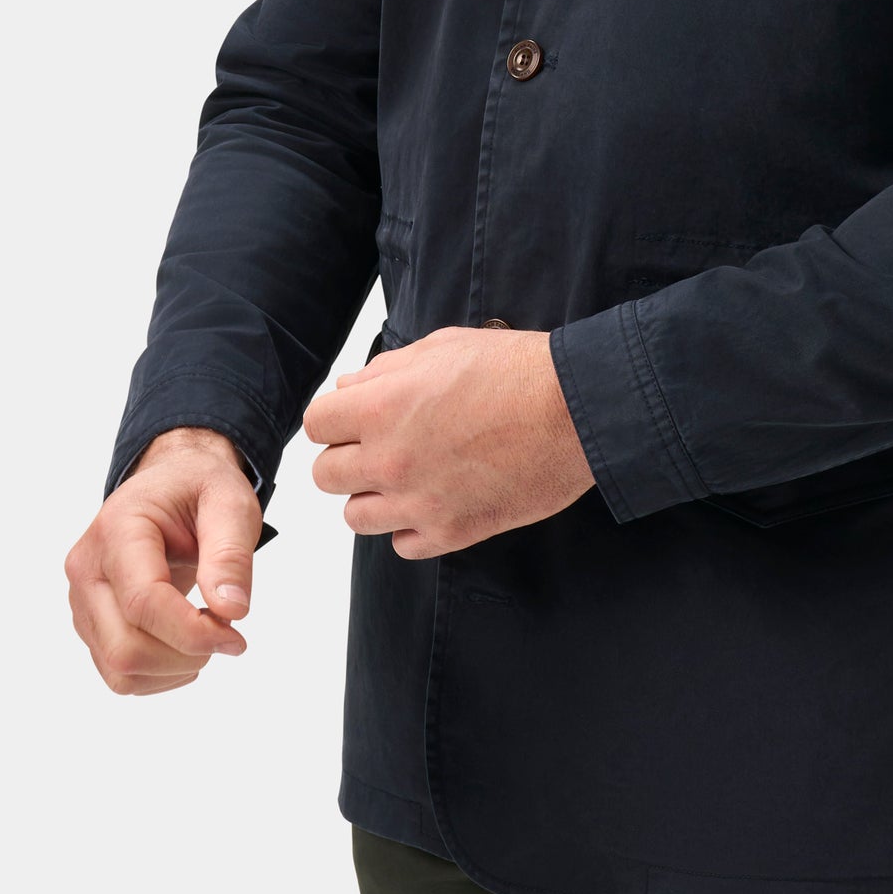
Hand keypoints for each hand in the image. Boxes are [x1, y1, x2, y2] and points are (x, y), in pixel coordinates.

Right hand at [64, 428, 261, 693]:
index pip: (143, 602)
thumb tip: (232, 611)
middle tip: (227, 634)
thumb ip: (231, 555)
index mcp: (117, 531)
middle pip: (125, 647)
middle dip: (186, 655)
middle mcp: (88, 570)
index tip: (236, 635)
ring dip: (174, 669)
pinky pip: (119, 675)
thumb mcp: (231, 504)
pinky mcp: (92, 626)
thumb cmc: (198, 490)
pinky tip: (186, 644)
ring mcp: (84, 602)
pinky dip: (160, 676)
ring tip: (207, 632)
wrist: (171, 487)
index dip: (193, 632)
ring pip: (120, 671)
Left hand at [302, 326, 594, 556]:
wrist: (577, 410)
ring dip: (374, 497)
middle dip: (348, 457)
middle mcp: (390, 460)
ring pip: (355, 517)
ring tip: (409, 477)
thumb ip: (386, 371)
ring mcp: (419, 503)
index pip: (314, 425)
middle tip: (382, 446)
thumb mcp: (443, 347)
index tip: (355, 418)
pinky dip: (412, 528)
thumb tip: (351, 390)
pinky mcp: (452, 533)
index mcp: (382, 408)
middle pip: (326, 475)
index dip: (335, 418)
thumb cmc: (516, 370)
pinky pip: (402, 546)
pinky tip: (436, 501)